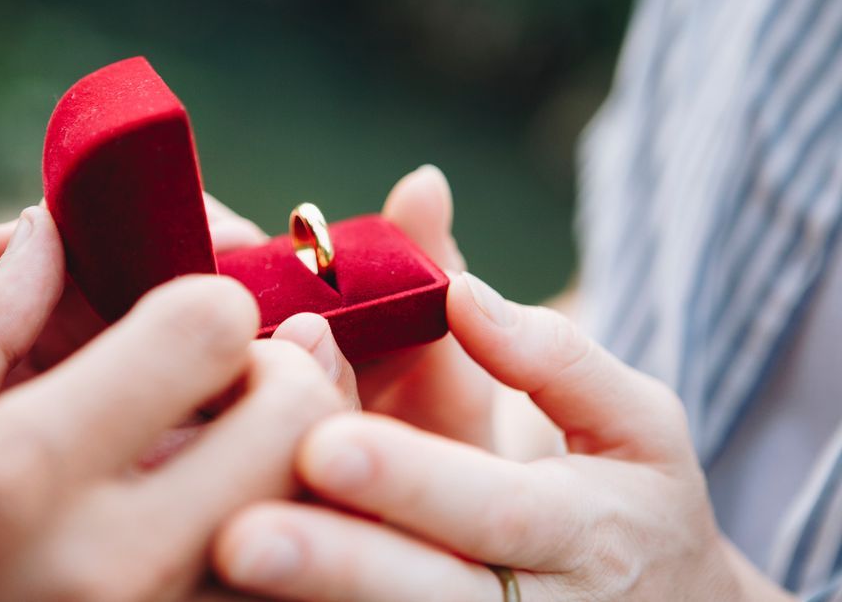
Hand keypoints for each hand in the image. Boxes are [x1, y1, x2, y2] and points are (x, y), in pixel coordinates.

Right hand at [0, 206, 343, 600]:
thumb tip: (48, 231)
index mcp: (17, 474)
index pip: (208, 329)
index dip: (206, 293)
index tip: (179, 308)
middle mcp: (109, 562)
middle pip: (295, 420)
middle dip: (279, 370)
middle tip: (225, 373)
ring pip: (303, 504)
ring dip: (284, 449)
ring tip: (218, 436)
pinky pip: (272, 574)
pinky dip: (264, 519)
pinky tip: (205, 498)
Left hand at [210, 272, 793, 600]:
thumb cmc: (638, 503)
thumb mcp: (638, 423)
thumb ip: (555, 357)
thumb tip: (463, 292)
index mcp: (586, 533)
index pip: (496, 510)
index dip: (413, 478)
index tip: (324, 442)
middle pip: (430, 595)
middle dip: (335, 566)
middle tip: (240, 539)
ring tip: (225, 563)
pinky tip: (237, 601)